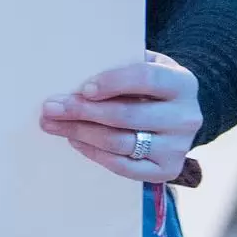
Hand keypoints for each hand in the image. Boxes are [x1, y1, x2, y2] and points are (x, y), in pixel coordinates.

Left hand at [39, 50, 200, 181]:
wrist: (180, 114)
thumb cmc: (152, 84)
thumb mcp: (147, 64)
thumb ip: (121, 65)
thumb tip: (75, 73)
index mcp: (183, 83)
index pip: (146, 79)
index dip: (113, 82)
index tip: (83, 88)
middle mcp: (185, 117)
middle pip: (127, 116)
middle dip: (83, 111)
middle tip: (51, 107)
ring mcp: (177, 148)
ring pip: (120, 142)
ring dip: (81, 133)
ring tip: (53, 124)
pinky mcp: (166, 171)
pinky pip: (123, 167)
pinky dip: (95, 153)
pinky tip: (75, 140)